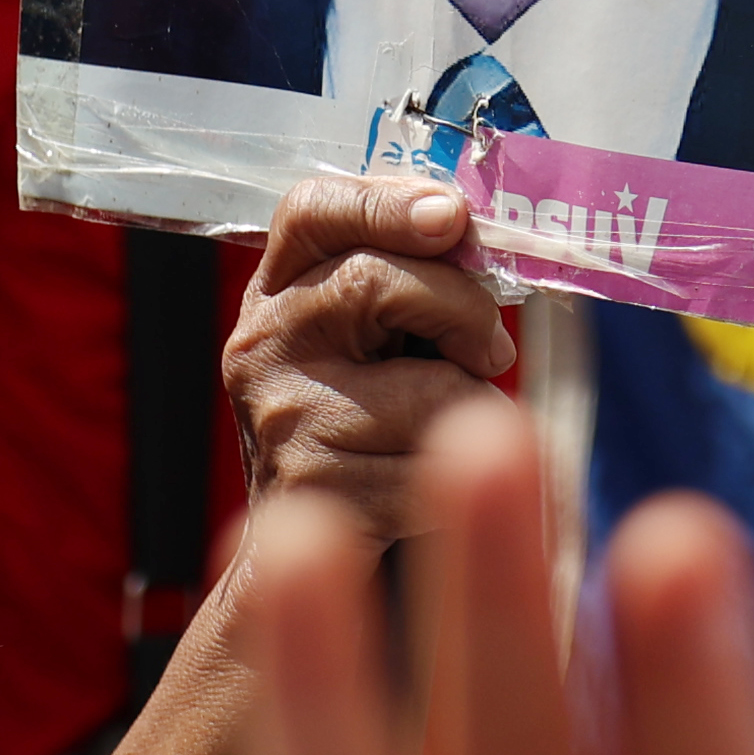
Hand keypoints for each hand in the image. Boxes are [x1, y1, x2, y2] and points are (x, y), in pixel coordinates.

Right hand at [231, 173, 518, 541]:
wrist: (302, 552)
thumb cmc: (361, 426)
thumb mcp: (370, 338)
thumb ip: (410, 276)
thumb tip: (472, 231)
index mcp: (276, 292)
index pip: (311, 212)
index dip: (384, 202)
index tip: (450, 217)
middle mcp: (262, 345)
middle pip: (375, 283)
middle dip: (463, 309)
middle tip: (490, 349)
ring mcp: (282, 417)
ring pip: (426, 388)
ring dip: (471, 406)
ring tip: (448, 427)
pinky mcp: (316, 487)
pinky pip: (432, 466)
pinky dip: (459, 476)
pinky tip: (433, 481)